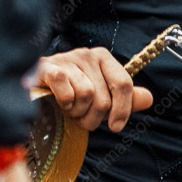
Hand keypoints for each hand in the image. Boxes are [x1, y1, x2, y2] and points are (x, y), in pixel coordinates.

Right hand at [37, 47, 153, 131]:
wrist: (32, 86)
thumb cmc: (69, 91)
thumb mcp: (99, 93)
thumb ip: (124, 98)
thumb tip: (150, 100)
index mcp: (103, 58)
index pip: (124, 83)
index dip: (123, 109)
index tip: (115, 127)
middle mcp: (87, 54)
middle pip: (104, 96)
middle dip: (94, 116)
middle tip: (82, 119)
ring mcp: (67, 59)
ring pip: (86, 95)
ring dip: (77, 112)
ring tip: (70, 111)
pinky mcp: (47, 67)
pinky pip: (66, 92)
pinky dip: (65, 104)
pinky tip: (59, 104)